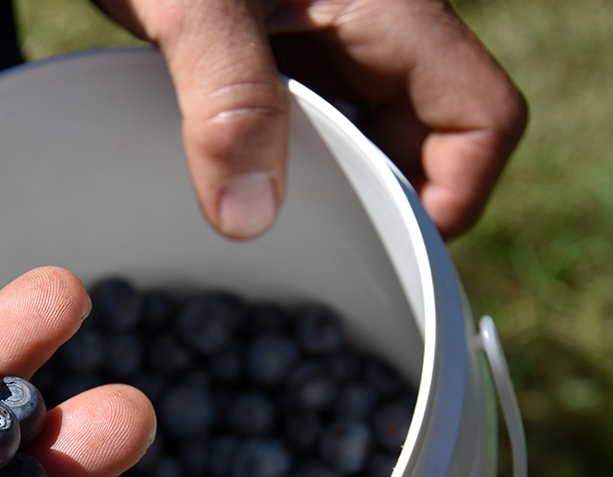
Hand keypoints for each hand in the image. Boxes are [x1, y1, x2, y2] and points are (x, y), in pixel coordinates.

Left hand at [97, 0, 526, 239]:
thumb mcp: (193, 9)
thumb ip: (228, 101)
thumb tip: (249, 218)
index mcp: (390, 9)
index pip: (481, 118)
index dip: (454, 197)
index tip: (383, 252)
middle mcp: (377, 27)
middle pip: (430, 139)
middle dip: (384, 204)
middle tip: (316, 253)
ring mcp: (333, 40)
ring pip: (373, 135)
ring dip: (339, 187)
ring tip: (278, 226)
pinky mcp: (289, 52)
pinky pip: (321, 122)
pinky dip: (297, 163)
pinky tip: (245, 186)